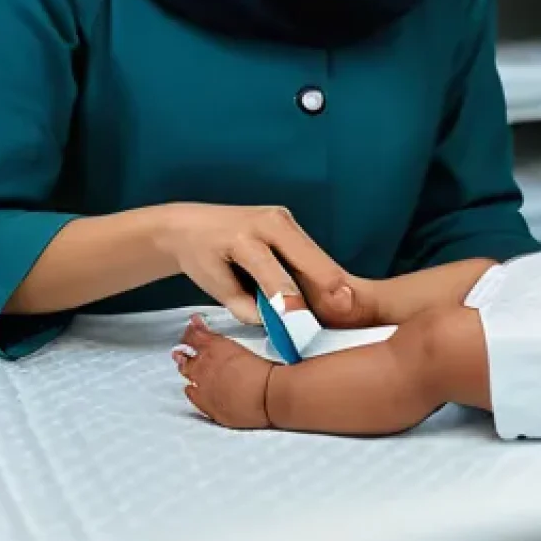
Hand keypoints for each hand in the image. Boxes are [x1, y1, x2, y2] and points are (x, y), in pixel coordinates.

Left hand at [155, 202, 377, 327]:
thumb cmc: (201, 257)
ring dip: (330, 277)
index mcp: (242, 237)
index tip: (307, 323)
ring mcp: (283, 217)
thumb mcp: (214, 285)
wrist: (193, 224)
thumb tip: (278, 322)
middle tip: (347, 308)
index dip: (291, 300)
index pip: (272, 274)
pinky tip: (333, 290)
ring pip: (314, 252)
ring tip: (345, 304)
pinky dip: (322, 270)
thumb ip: (245, 306)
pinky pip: (310, 250)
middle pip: (306, 256)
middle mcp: (268, 221)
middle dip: (328, 282)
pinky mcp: (290, 221)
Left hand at [173, 314, 274, 428]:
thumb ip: (229, 345)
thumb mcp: (246, 348)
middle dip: (183, 351)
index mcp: (216, 347)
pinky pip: (191, 394)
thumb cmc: (263, 370)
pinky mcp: (205, 404)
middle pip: (185, 355)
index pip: (195, 335)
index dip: (192, 329)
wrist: (265, 395)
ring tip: (182, 364)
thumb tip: (228, 344)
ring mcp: (202, 385)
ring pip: (186, 373)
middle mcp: (204, 365)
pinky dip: (190, 388)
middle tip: (180, 349)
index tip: (192, 324)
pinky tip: (190, 387)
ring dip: (184, 367)